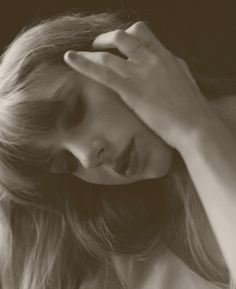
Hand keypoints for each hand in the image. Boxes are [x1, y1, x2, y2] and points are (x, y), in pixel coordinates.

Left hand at [64, 22, 215, 149]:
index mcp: (165, 56)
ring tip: (79, 55)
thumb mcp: (183, 80)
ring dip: (92, 51)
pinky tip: (70, 59)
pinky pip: (102, 72)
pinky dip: (83, 63)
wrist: (194, 126)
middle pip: (125, 35)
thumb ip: (169, 69)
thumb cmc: (191, 109)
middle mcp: (152, 59)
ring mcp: (140, 73)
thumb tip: (162, 65)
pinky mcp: (131, 89)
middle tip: (98, 47)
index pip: (143, 33)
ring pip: (109, 53)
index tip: (118, 43)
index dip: (127, 35)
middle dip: (107, 38)